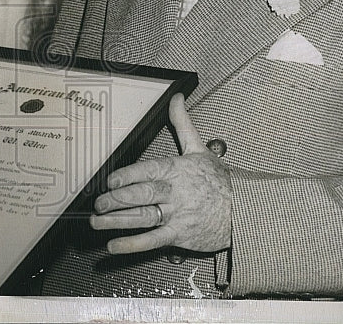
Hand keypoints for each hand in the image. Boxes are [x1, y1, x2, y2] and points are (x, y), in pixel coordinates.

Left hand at [90, 93, 231, 253]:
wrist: (245, 211)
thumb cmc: (220, 181)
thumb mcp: (200, 148)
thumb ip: (182, 123)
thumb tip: (176, 98)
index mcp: (177, 170)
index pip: (148, 171)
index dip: (127, 175)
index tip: (110, 179)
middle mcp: (175, 192)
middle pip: (143, 195)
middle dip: (117, 199)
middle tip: (98, 202)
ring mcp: (177, 214)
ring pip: (144, 217)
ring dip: (118, 220)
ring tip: (97, 221)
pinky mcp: (180, 235)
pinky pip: (153, 240)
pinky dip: (132, 244)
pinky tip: (114, 245)